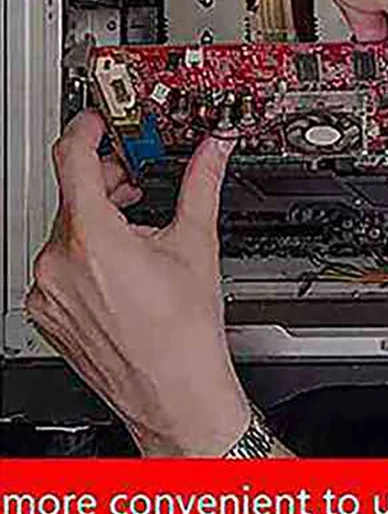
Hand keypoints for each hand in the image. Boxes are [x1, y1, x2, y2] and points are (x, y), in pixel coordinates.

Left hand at [25, 110, 249, 456]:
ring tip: (135, 227)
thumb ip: (201, 183)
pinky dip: (84, 251)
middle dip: (103, 178)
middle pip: (71, 194)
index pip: (71, 158)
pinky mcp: (48, 311)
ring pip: (65, 230)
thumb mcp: (196, 243)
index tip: (98, 122)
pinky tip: (119, 264)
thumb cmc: (185, 332)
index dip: (86, 130)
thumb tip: (214, 150)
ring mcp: (48, 291)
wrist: (174, 391)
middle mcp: (58, 263)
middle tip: (133, 177)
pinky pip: (58, 263)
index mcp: (94, 238)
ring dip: (96, 217)